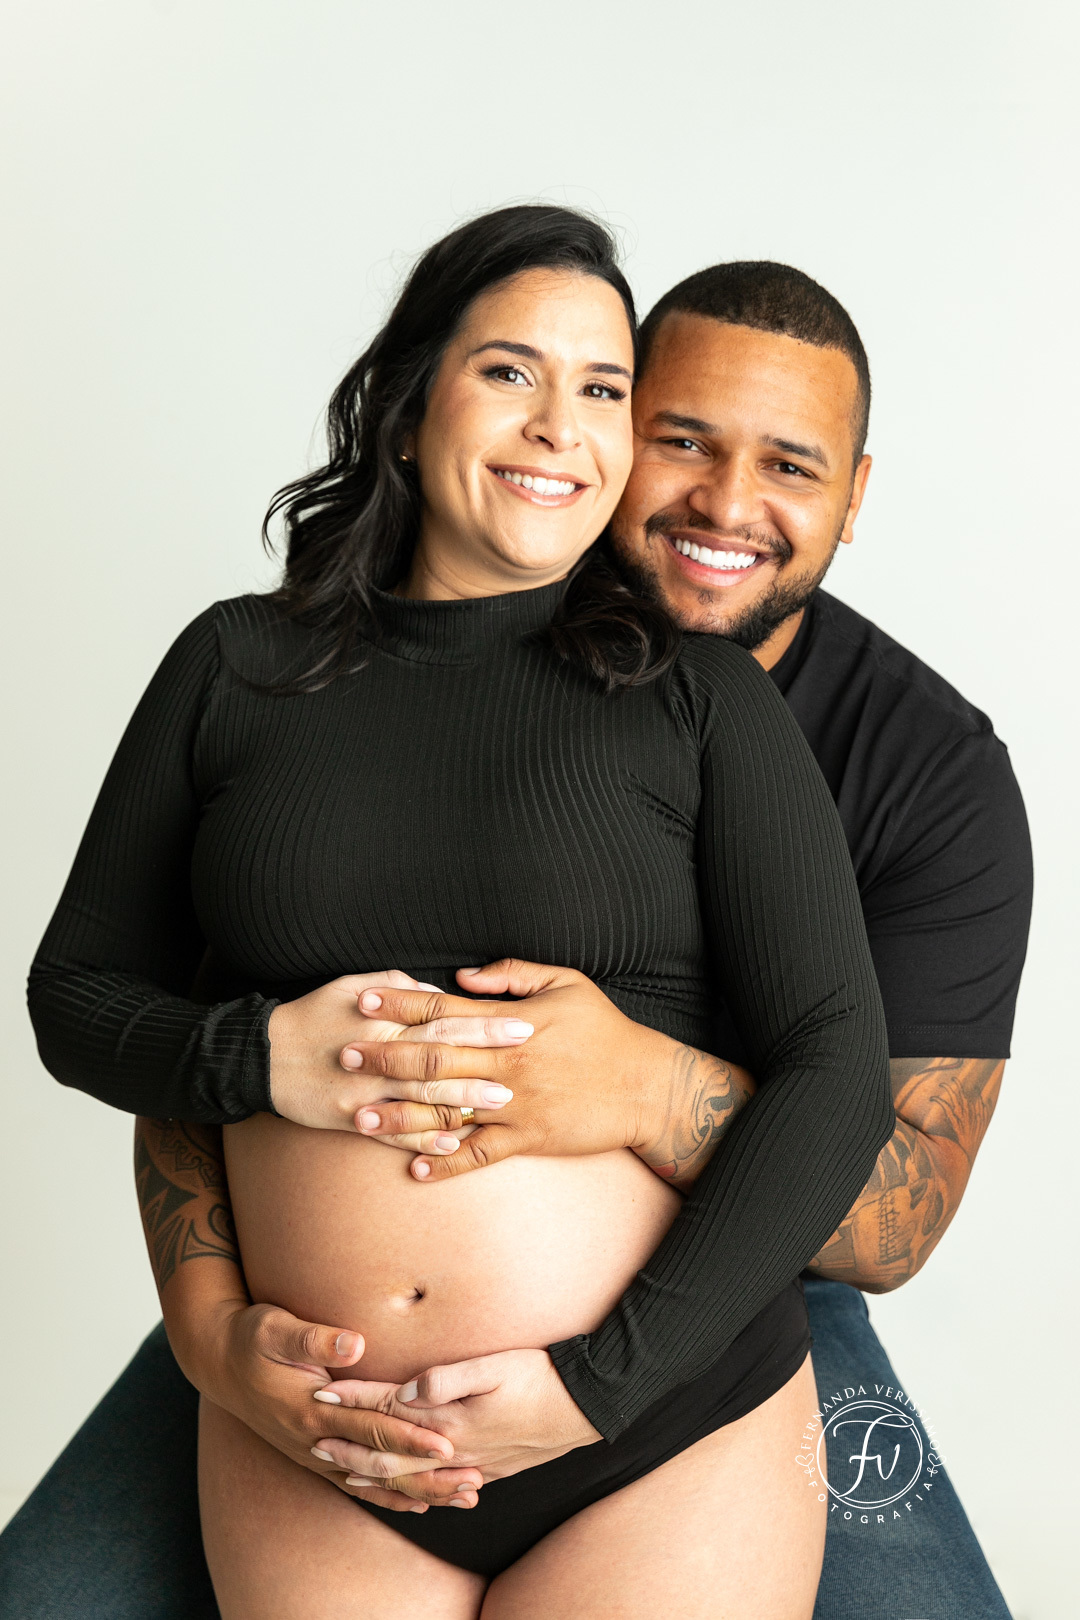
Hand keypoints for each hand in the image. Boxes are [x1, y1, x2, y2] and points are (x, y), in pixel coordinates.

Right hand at [198, 1300, 483, 1511]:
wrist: (218, 1362)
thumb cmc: (250, 1337)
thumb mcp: (274, 1327)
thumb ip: (314, 1337)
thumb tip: (355, 1342)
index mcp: (310, 1410)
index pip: (369, 1427)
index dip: (408, 1436)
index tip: (445, 1444)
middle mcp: (314, 1440)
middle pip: (380, 1465)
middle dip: (426, 1475)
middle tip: (472, 1483)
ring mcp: (314, 1452)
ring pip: (373, 1481)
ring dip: (417, 1491)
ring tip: (461, 1498)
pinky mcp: (315, 1453)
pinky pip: (357, 1483)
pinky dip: (388, 1495)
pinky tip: (417, 1504)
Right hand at [266, 969, 522, 1132]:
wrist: (261, 1056)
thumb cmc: (314, 1014)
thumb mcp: (352, 986)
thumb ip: (398, 988)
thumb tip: (440, 992)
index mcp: (381, 1019)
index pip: (442, 1018)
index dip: (483, 1023)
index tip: (520, 1025)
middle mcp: (375, 1055)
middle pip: (438, 1058)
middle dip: (484, 1061)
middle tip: (524, 1065)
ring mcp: (362, 1091)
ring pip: (420, 1098)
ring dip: (462, 1102)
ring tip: (501, 1104)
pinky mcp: (349, 1119)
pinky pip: (391, 1134)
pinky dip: (421, 1138)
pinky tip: (452, 1143)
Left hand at [312, 1348, 600, 1502]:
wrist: (587, 1408)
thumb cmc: (542, 1376)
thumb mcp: (496, 1366)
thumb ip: (448, 1378)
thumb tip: (407, 1389)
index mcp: (452, 1418)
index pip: (390, 1408)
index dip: (355, 1399)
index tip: (321, 1391)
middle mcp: (456, 1447)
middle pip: (393, 1450)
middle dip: (352, 1444)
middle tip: (315, 1439)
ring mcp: (474, 1463)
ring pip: (415, 1476)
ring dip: (378, 1472)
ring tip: (348, 1472)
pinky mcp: (491, 1469)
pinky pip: (443, 1487)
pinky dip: (417, 1491)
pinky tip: (410, 1493)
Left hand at [343, 959, 682, 1179]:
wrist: (647, 1086)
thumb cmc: (606, 1030)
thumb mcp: (567, 983)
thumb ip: (513, 975)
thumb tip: (463, 973)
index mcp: (513, 1023)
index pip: (445, 1009)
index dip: (401, 1004)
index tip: (365, 1002)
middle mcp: (508, 1063)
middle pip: (434, 1057)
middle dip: (386, 1056)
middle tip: (344, 1054)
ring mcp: (516, 1104)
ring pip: (447, 1109)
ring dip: (401, 1113)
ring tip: (359, 1117)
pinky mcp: (529, 1138)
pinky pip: (479, 1153)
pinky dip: (446, 1161)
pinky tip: (413, 1167)